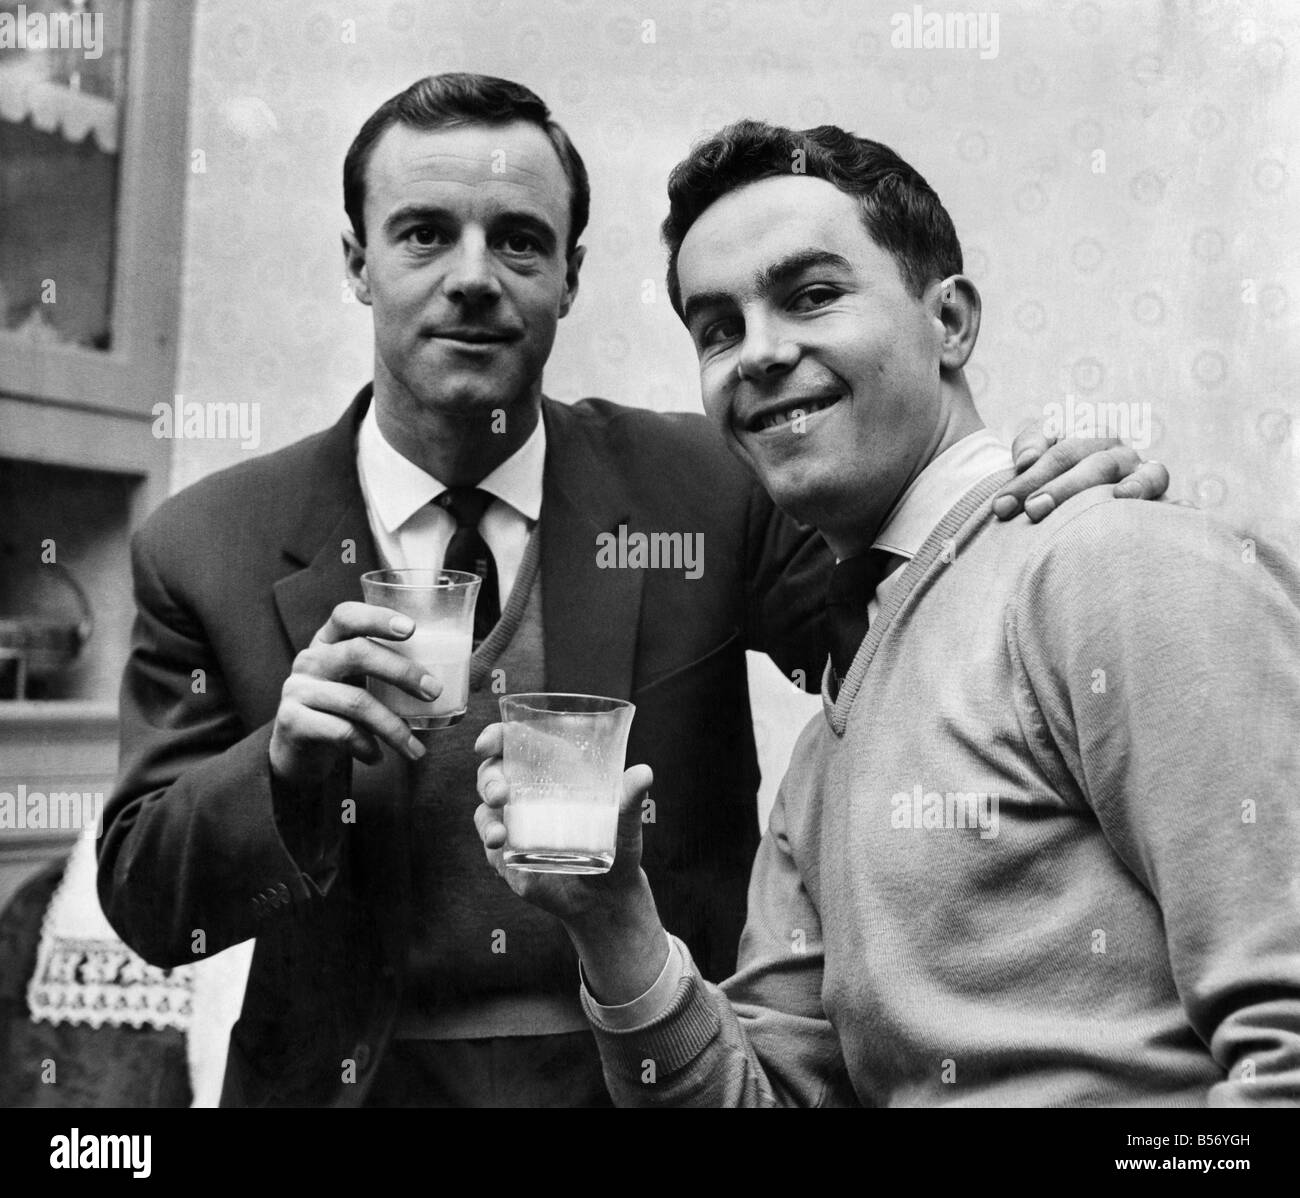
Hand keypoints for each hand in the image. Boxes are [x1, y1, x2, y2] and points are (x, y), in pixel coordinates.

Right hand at [269, 602, 436, 787]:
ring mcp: (297, 689)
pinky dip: (367, 746)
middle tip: (433, 691)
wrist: (300, 755)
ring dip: (393, 727)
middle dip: (402, 671)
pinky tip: (377, 757)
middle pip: (358, 653)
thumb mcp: (360, 684)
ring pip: (356, 701)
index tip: (412, 629)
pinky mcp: (292, 721)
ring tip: (415, 749)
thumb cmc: (343, 713)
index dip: (378, 617)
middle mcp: (310, 659)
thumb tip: (450, 673)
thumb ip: (388, 672)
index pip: (347, 615)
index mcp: (328, 642)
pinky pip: (341, 731)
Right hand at [474, 722, 667, 1002]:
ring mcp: (515, 825)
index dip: (496, 738)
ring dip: (487, 821)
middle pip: (492, 775)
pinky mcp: (510, 857)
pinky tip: (504, 852)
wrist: (609, 895)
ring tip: (500, 836)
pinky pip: (492, 849)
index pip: (516, 743)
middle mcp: (527, 793)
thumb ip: (630, 798)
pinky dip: (494, 850)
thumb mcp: (626, 820)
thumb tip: (645, 774)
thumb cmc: (618, 845)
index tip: (487, 743)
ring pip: (486, 812)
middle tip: (501, 794)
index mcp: (552, 770)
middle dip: (489, 780)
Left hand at [994, 428, 1170, 521]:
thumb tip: (1026, 460)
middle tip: (1032, 511)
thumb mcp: (1033, 454)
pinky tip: (1172, 513)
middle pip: (1095, 464)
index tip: (1000, 506)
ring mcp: (1144, 475)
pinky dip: (1177, 505)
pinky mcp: (1163, 501)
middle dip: (1062, 487)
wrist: (1071, 492)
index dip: (1028, 478)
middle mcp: (1119, 452)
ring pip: (1145, 475)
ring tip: (1118, 498)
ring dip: (1132, 488)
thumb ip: (1027, 446)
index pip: (1058, 452)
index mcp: (1087, 434)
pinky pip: (1175, 501)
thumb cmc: (1046, 475)